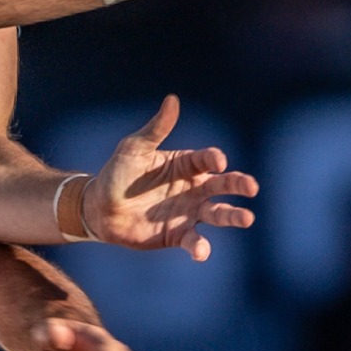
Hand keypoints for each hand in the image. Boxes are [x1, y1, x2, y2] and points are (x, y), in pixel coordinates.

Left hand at [83, 94, 256, 261]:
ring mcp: (188, 212)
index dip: (214, 159)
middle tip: (251, 187)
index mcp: (186, 164)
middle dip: (238, 185)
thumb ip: (156, 129)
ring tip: (247, 219)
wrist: (100, 209)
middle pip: (223, 184)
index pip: (207, 159)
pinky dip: (200, 247)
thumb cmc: (118, 173)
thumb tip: (173, 99)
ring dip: (233, 216)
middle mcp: (193, 188)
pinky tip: (201, 251)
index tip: (217, 162)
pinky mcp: (178, 234)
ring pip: (218, 213)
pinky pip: (194, 240)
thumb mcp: (134, 148)